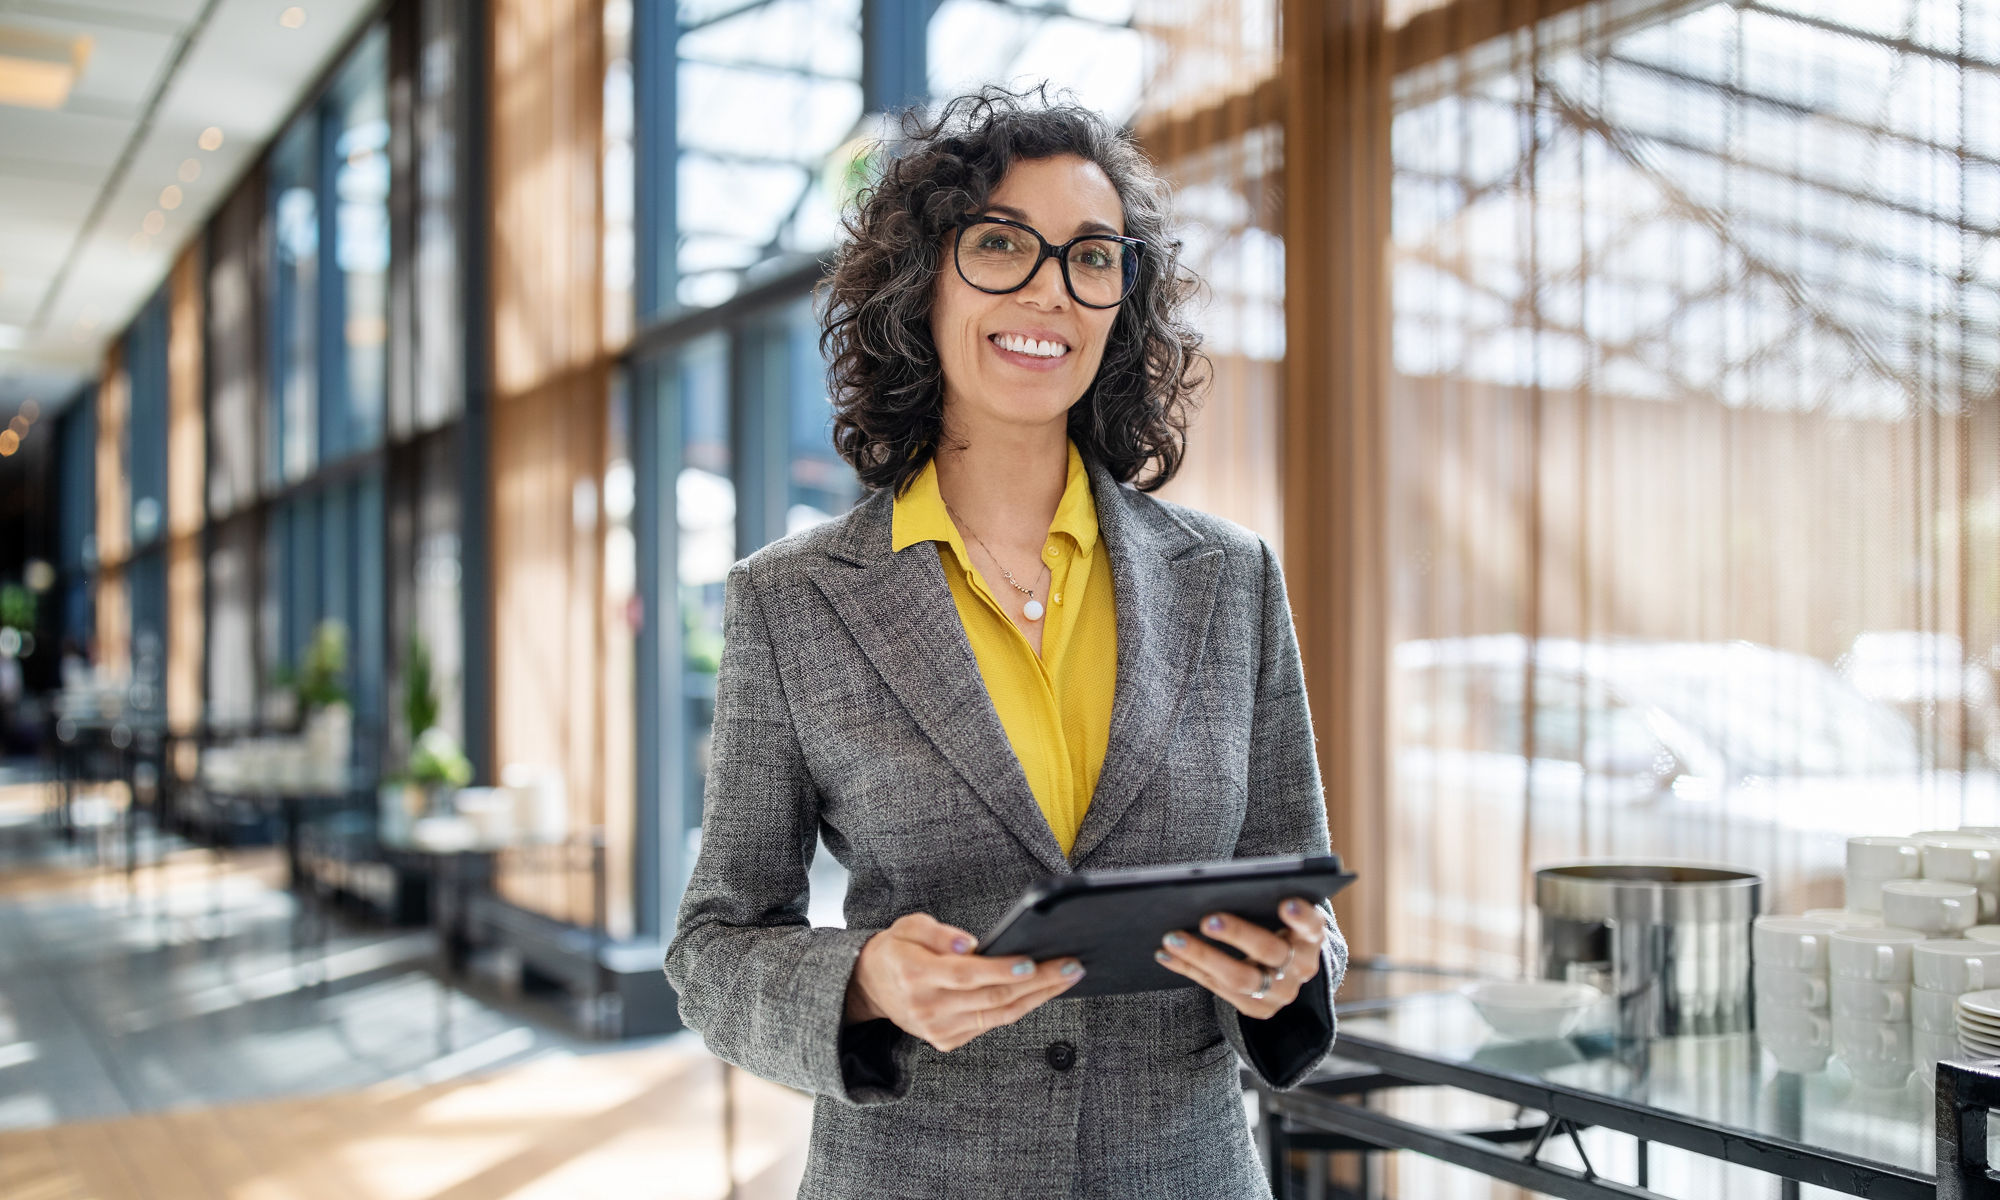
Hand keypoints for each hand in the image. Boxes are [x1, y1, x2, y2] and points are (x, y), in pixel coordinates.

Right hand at [844, 912, 1084, 1051]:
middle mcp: (928, 1007)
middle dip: (1038, 982)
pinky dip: (1020, 1008)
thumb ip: (936, 933)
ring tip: (1067, 977)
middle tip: (1071, 966)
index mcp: (915, 974)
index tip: (1032, 963)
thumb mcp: (907, 927)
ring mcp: (939, 1029)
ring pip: (999, 1015)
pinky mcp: (948, 1041)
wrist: (871, 987)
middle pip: (992, 997)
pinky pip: (992, 1024)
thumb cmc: (897, 950)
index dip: (1000, 971)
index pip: (966, 975)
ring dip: (1039, 997)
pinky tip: (1042, 992)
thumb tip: (970, 944)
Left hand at [1153, 898, 1324, 1019]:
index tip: (1286, 904)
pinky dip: (1189, 969)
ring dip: (1203, 956)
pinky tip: (1164, 954)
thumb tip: (1215, 885)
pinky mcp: (1258, 1009)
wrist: (1285, 967)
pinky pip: (1218, 990)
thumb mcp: (1278, 912)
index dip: (1301, 917)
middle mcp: (1301, 967)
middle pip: (1270, 952)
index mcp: (1310, 937)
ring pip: (1241, 978)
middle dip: (1238, 935)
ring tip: (1172, 938)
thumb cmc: (1274, 924)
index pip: (1312, 926)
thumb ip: (1261, 899)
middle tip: (1207, 919)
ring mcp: (1280, 993)